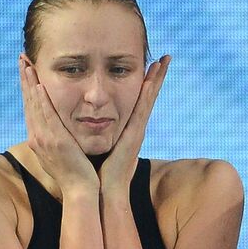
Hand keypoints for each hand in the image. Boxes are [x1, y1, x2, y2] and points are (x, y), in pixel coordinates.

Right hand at [20, 55, 98, 195]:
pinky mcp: (55, 142)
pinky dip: (41, 99)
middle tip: (22, 58)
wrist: (81, 194)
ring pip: (34, 105)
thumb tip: (61, 133)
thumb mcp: (65, 155)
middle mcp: (38, 138)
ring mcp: (44, 140)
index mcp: (40, 140)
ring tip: (27, 63)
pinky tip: (40, 84)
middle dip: (25, 79)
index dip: (28, 88)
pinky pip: (46, 116)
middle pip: (29, 102)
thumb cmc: (78, 177)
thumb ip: (61, 141)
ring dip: (30, 83)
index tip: (27, 70)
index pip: (32, 108)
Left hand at [100, 55, 169, 193]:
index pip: (136, 102)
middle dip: (156, 77)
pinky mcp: (136, 134)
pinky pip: (144, 107)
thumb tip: (82, 129)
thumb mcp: (94, 150)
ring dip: (158, 78)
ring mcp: (137, 130)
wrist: (103, 192)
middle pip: (147, 97)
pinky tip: (154, 75)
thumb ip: (92, 138)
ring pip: (149, 98)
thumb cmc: (96, 175)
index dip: (144, 86)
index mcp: (125, 130)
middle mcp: (134, 128)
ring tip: (164, 60)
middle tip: (165, 56)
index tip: (150, 67)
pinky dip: (151, 91)